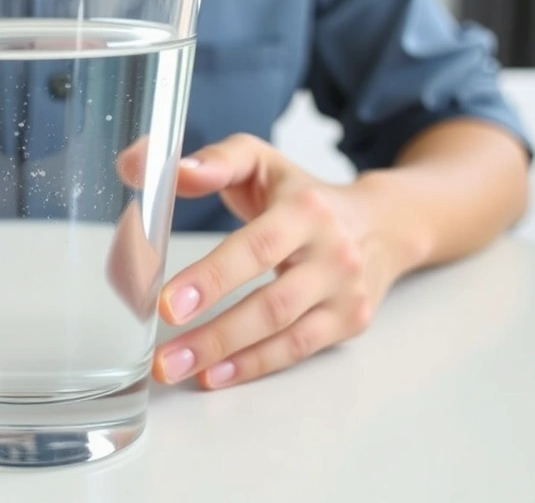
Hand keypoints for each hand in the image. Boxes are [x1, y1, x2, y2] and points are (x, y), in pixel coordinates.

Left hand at [150, 134, 409, 388]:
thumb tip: (152, 167)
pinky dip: (255, 366)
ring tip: (176, 368)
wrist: (382, 221)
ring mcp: (346, 293)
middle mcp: (334, 253)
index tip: (167, 303)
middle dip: (215, 333)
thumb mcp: (259, 161)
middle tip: (166, 354)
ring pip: (286, 335)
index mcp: (306, 210)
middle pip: (272, 303)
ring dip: (227, 357)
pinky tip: (214, 374)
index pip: (257, 248)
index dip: (212, 279)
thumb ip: (210, 162)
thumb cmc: (301, 192)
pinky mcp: (350, 322)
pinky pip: (298, 350)